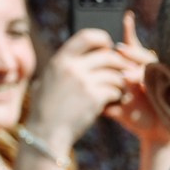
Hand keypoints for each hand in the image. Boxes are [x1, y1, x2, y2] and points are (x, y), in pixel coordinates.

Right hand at [28, 25, 135, 151]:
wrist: (46, 132)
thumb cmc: (46, 109)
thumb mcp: (47, 80)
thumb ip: (62, 67)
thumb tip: (77, 56)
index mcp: (60, 60)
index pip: (87, 36)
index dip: (102, 39)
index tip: (108, 47)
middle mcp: (72, 67)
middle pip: (108, 56)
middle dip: (120, 64)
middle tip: (123, 72)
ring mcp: (83, 82)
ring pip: (115, 74)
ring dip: (121, 82)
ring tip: (120, 89)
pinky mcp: (94, 98)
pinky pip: (116, 90)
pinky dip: (119, 96)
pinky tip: (116, 101)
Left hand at [100, 14, 169, 145]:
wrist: (156, 137)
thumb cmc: (137, 120)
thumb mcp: (116, 108)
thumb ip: (104, 99)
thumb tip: (86, 93)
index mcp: (138, 71)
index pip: (133, 47)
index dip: (130, 32)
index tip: (126, 16)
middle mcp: (153, 72)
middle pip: (143, 55)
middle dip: (132, 52)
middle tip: (118, 49)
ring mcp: (166, 80)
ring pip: (154, 66)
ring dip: (140, 68)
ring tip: (127, 73)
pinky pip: (167, 81)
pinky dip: (156, 82)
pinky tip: (144, 84)